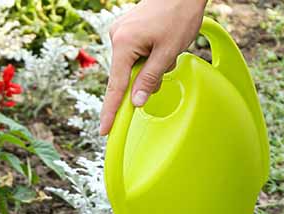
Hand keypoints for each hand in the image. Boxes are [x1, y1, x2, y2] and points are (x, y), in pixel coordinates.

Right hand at [98, 0, 207, 134]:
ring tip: (166, 45)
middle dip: (146, 77)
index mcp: (124, 44)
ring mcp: (120, 32)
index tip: (104, 130)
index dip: (111, 112)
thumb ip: (150, 79)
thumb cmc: (178, 13)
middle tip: (167, 60)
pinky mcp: (126, 30)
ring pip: (132, 65)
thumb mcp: (168, 52)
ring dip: (150, 64)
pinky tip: (160, 41)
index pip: (116, 87)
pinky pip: (134, 53)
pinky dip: (148, 55)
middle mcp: (116, 37)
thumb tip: (136, 103)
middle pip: (126, 76)